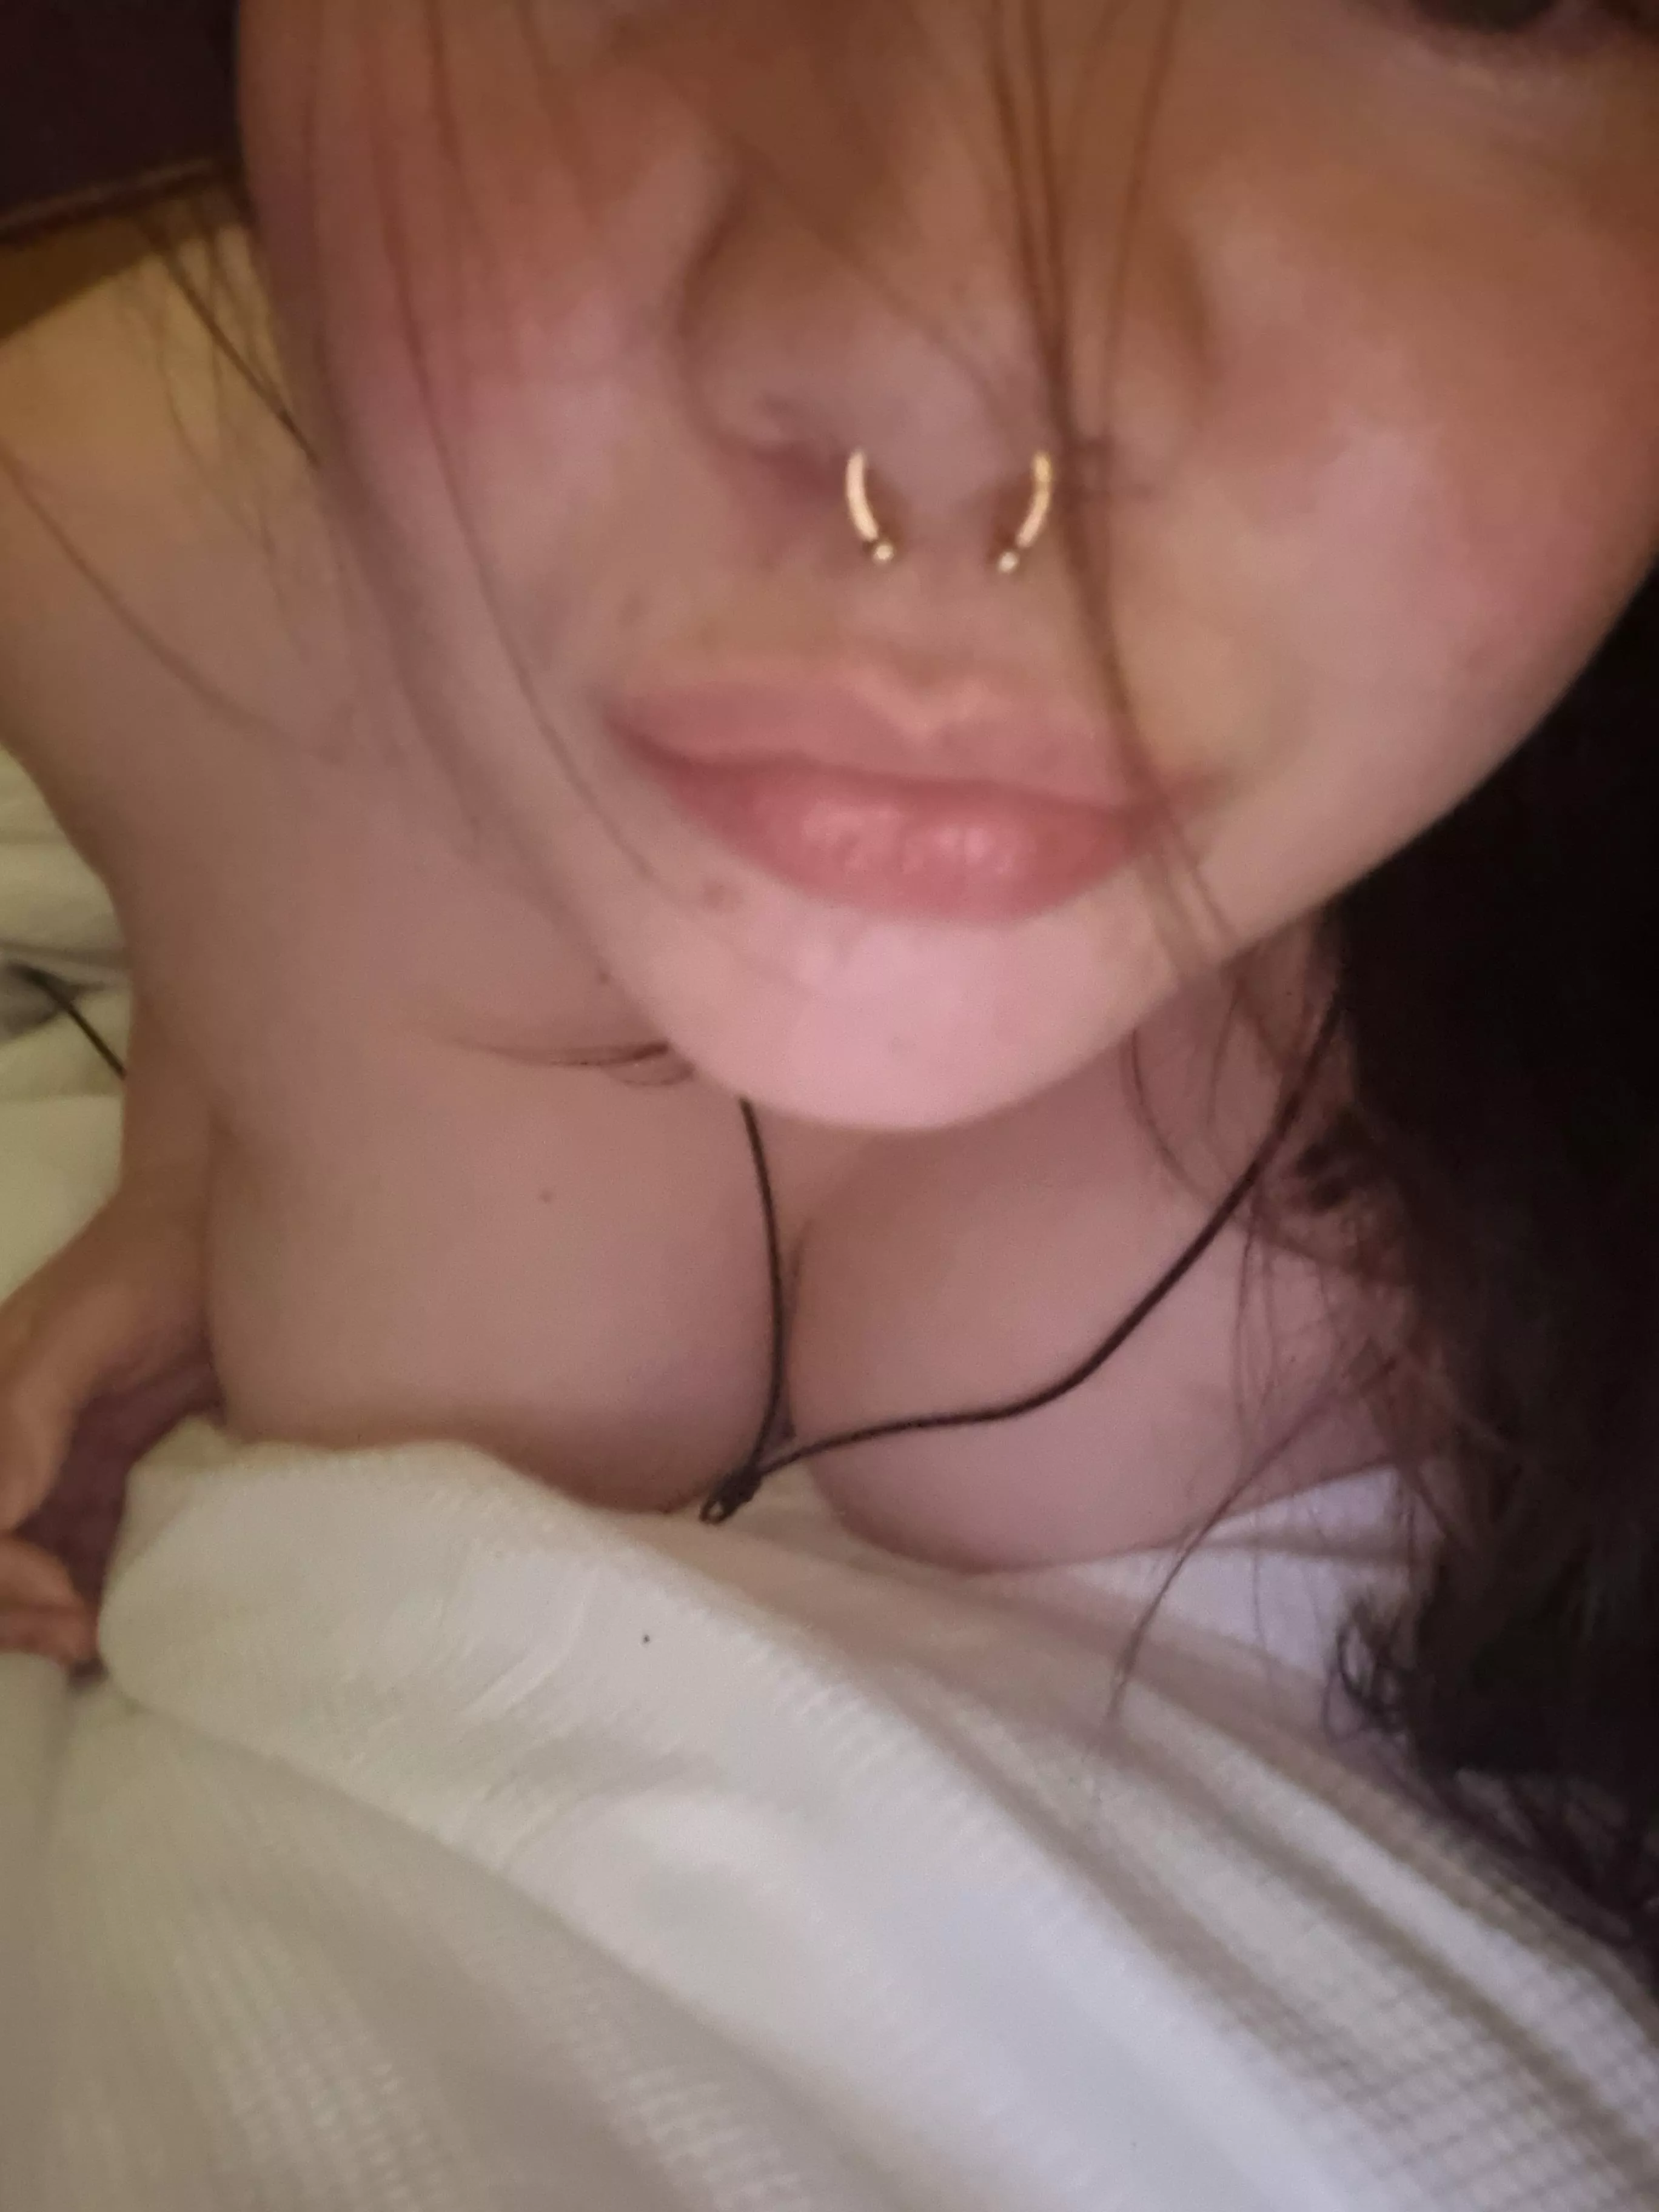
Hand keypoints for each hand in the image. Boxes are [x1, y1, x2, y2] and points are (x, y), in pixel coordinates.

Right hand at [0, 1193, 216, 1664]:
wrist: (238, 1231)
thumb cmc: (152, 1262)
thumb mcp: (85, 1328)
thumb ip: (26, 1413)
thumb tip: (0, 1512)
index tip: (61, 1595)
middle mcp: (13, 1444)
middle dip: (14, 1610)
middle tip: (81, 1639)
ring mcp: (61, 1460)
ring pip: (31, 1562)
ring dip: (47, 1614)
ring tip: (100, 1642)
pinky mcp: (114, 1471)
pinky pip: (87, 1545)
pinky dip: (94, 1588)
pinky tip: (125, 1617)